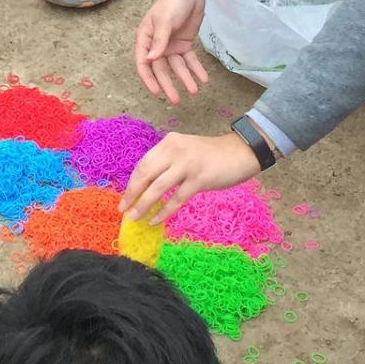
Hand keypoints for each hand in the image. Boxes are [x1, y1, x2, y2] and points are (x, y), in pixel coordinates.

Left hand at [122, 130, 261, 224]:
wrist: (240, 152)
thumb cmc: (211, 156)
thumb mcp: (185, 151)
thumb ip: (168, 163)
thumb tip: (147, 186)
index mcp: (168, 143)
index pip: (143, 164)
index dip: (132, 183)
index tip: (125, 198)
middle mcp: (175, 150)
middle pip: (146, 175)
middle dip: (132, 194)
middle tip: (124, 209)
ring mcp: (187, 164)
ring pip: (158, 188)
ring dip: (144, 205)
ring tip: (135, 218)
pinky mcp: (199, 179)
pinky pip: (176, 199)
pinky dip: (164, 211)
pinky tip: (156, 220)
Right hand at [134, 0, 212, 104]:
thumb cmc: (172, 3)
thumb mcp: (165, 21)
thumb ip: (159, 42)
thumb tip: (149, 60)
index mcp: (145, 39)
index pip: (143, 63)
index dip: (149, 79)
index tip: (156, 92)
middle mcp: (156, 45)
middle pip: (161, 69)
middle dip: (168, 84)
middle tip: (176, 100)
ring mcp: (171, 45)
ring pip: (177, 67)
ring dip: (185, 78)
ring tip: (194, 91)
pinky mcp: (184, 44)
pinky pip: (189, 60)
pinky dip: (196, 69)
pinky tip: (204, 79)